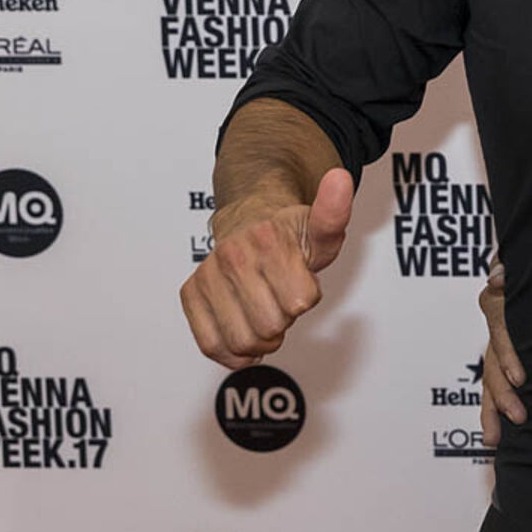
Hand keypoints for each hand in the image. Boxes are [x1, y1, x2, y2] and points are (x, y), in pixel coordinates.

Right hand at [179, 168, 353, 367]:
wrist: (252, 221)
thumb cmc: (291, 234)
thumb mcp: (322, 228)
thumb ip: (334, 214)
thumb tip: (340, 179)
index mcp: (267, 240)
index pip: (300, 302)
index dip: (307, 297)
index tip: (302, 280)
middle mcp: (233, 256)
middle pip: (270, 326)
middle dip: (285, 319)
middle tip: (282, 299)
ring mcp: (208, 276)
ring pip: (242, 341)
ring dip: (261, 339)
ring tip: (265, 314)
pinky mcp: (190, 294)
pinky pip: (211, 345)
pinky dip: (233, 352)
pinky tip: (245, 334)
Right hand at [479, 258, 526, 445]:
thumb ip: (511, 265)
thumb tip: (497, 278)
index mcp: (503, 298)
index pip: (499, 328)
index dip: (507, 353)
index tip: (521, 378)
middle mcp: (498, 322)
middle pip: (491, 361)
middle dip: (501, 392)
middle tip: (519, 415)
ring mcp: (501, 341)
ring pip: (489, 378)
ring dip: (492, 407)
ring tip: (494, 439)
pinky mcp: (510, 357)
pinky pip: (494, 384)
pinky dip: (493, 408)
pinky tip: (496, 433)